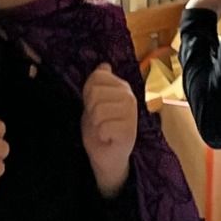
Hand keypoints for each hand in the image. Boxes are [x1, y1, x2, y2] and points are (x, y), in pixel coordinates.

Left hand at [80, 64, 136, 193]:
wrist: (105, 155)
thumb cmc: (100, 128)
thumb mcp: (94, 101)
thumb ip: (98, 83)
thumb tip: (104, 65)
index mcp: (122, 88)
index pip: (96, 77)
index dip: (88, 93)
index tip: (94, 106)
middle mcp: (130, 98)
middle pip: (95, 92)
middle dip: (91, 109)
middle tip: (99, 120)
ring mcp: (132, 114)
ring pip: (99, 110)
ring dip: (96, 124)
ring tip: (103, 129)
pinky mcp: (129, 131)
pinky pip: (104, 127)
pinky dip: (101, 135)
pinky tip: (108, 138)